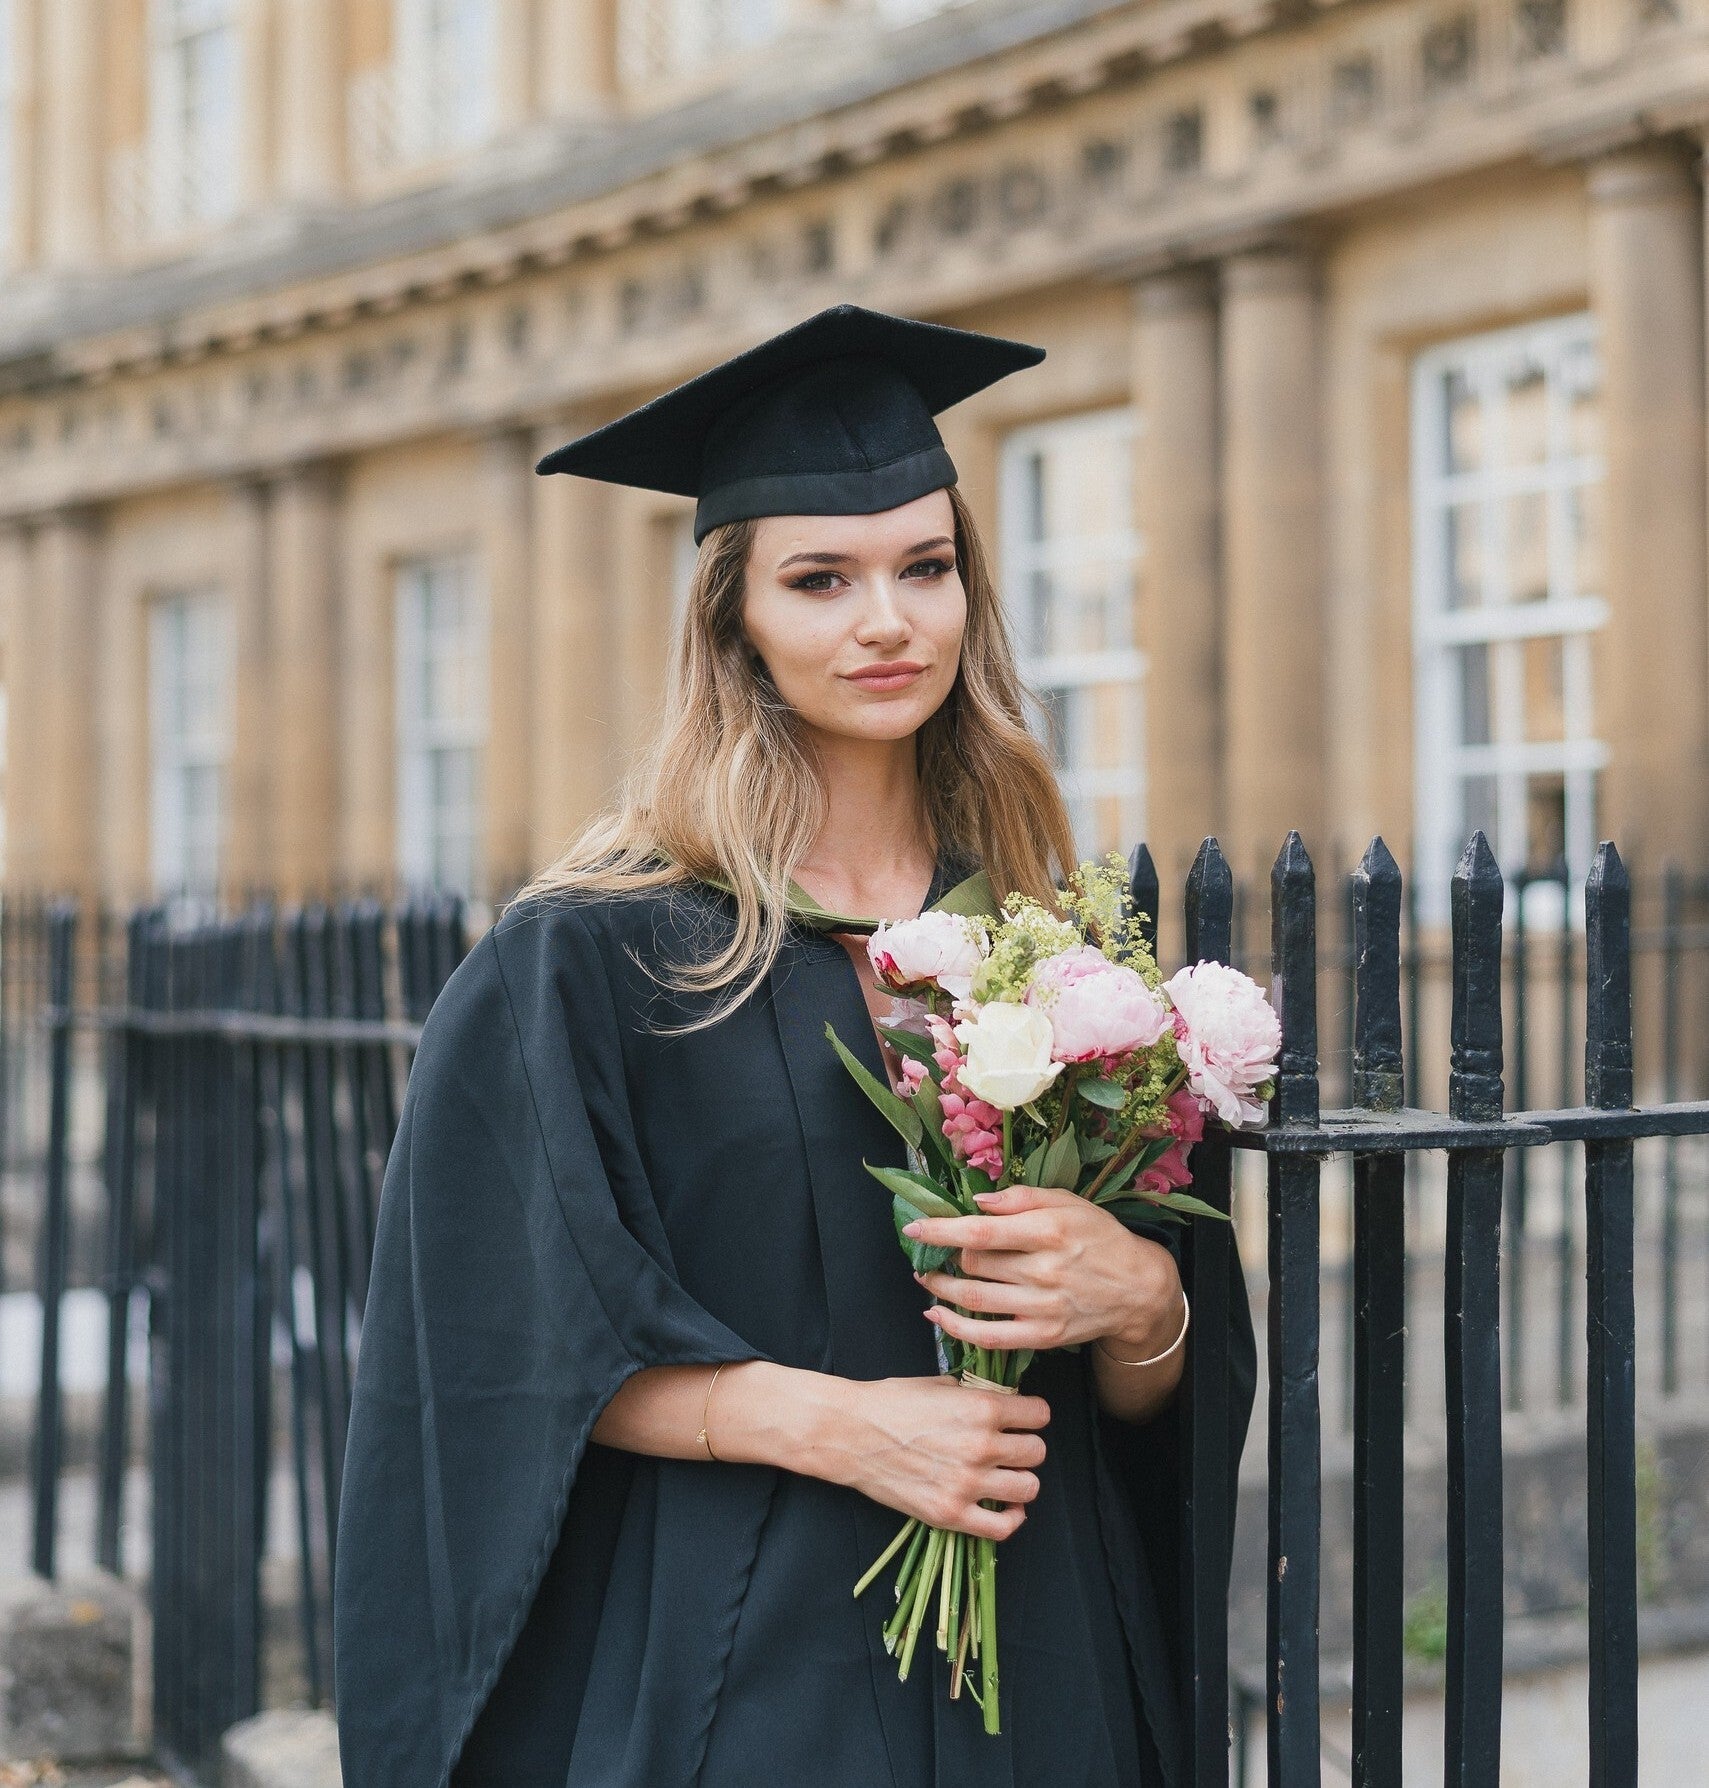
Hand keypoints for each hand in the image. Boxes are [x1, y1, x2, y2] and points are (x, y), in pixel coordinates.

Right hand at [825, 1374, 1051, 1541]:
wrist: (850, 1433)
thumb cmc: (890, 1403)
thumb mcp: (938, 1384)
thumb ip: (974, 1396)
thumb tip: (999, 1402)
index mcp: (981, 1408)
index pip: (1040, 1415)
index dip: (1031, 1415)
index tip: (1021, 1419)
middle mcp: (981, 1446)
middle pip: (1037, 1452)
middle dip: (1025, 1446)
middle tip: (1008, 1446)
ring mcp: (967, 1484)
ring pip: (1029, 1488)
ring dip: (1020, 1480)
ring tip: (1003, 1475)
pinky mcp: (950, 1513)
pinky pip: (1003, 1527)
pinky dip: (1011, 1518)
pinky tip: (1003, 1505)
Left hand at [902, 1183, 1180, 1355]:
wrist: (1138, 1287)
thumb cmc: (1099, 1237)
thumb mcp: (1068, 1202)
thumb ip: (1021, 1198)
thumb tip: (978, 1202)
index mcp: (1048, 1231)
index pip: (981, 1232)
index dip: (941, 1230)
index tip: (915, 1227)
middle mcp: (1044, 1270)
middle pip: (974, 1264)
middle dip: (945, 1255)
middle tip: (931, 1249)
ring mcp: (1043, 1307)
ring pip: (974, 1299)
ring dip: (941, 1288)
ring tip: (927, 1277)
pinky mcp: (1043, 1335)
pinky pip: (989, 1337)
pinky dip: (956, 1328)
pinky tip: (937, 1314)